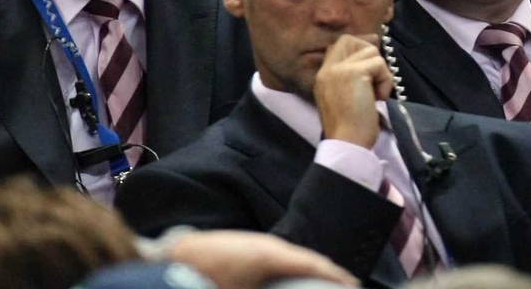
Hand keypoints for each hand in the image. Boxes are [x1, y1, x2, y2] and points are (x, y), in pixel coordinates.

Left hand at [169, 231, 358, 288]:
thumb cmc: (208, 274)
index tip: (353, 285)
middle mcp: (270, 246)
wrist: (177, 257)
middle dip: (329, 273)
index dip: (336, 276)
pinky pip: (281, 258)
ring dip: (311, 270)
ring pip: (295, 258)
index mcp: (273, 255)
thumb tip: (291, 282)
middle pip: (308, 259)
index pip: (314, 264)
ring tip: (326, 285)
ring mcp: (259, 245)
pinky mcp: (249, 249)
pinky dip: (295, 268)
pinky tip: (296, 280)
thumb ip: (274, 285)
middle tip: (347, 286)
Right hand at [314, 34, 393, 148]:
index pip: (338, 45)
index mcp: (323, 75)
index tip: (371, 64)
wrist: (347, 142)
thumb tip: (370, 55)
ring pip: (370, 51)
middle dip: (368, 52)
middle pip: (350, 39)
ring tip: (374, 94)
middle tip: (375, 76)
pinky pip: (379, 64)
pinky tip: (377, 98)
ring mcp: (339, 69)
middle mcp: (327, 69)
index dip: (357, 47)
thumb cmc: (349, 127)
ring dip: (380, 73)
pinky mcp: (354, 72)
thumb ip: (352, 76)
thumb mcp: (345, 97)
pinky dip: (385, 81)